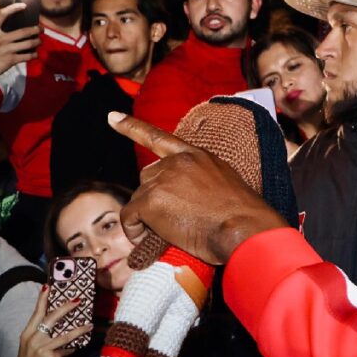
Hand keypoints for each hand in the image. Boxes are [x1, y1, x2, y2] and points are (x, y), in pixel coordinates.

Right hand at [0, 4, 39, 85]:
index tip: (24, 5)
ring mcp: (6, 50)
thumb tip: (4, 19)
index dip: (13, 8)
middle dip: (36, 29)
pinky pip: (26, 56)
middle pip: (23, 31)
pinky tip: (35, 54)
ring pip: (28, 43)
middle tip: (41, 29)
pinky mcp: (10, 60)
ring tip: (40, 41)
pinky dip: (33, 55)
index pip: (2, 14)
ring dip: (37, 42)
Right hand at [16, 287, 92, 356]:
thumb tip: (60, 318)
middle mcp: (34, 338)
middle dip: (65, 308)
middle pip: (51, 318)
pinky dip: (73, 347)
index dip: (42, 299)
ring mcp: (42, 348)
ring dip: (80, 330)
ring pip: (65, 335)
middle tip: (78, 300)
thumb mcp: (30, 344)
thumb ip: (41, 331)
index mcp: (27, 333)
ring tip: (89, 325)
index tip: (48, 286)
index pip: (36, 313)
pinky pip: (67, 349)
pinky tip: (79, 345)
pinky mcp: (51, 356)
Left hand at [108, 111, 286, 264]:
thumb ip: (200, 180)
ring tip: (172, 232)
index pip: (159, 137)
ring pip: (138, 199)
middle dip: (152, 198)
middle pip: (146, 177)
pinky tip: (148, 239)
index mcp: (196, 156)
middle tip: (172, 220)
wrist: (243, 227)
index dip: (132, 127)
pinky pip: (129, 217)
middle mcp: (176, 162)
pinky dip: (134, 231)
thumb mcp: (224, 185)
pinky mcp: (151, 200)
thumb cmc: (241, 216)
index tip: (112, 117)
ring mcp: (162, 179)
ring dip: (147, 217)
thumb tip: (186, 197)